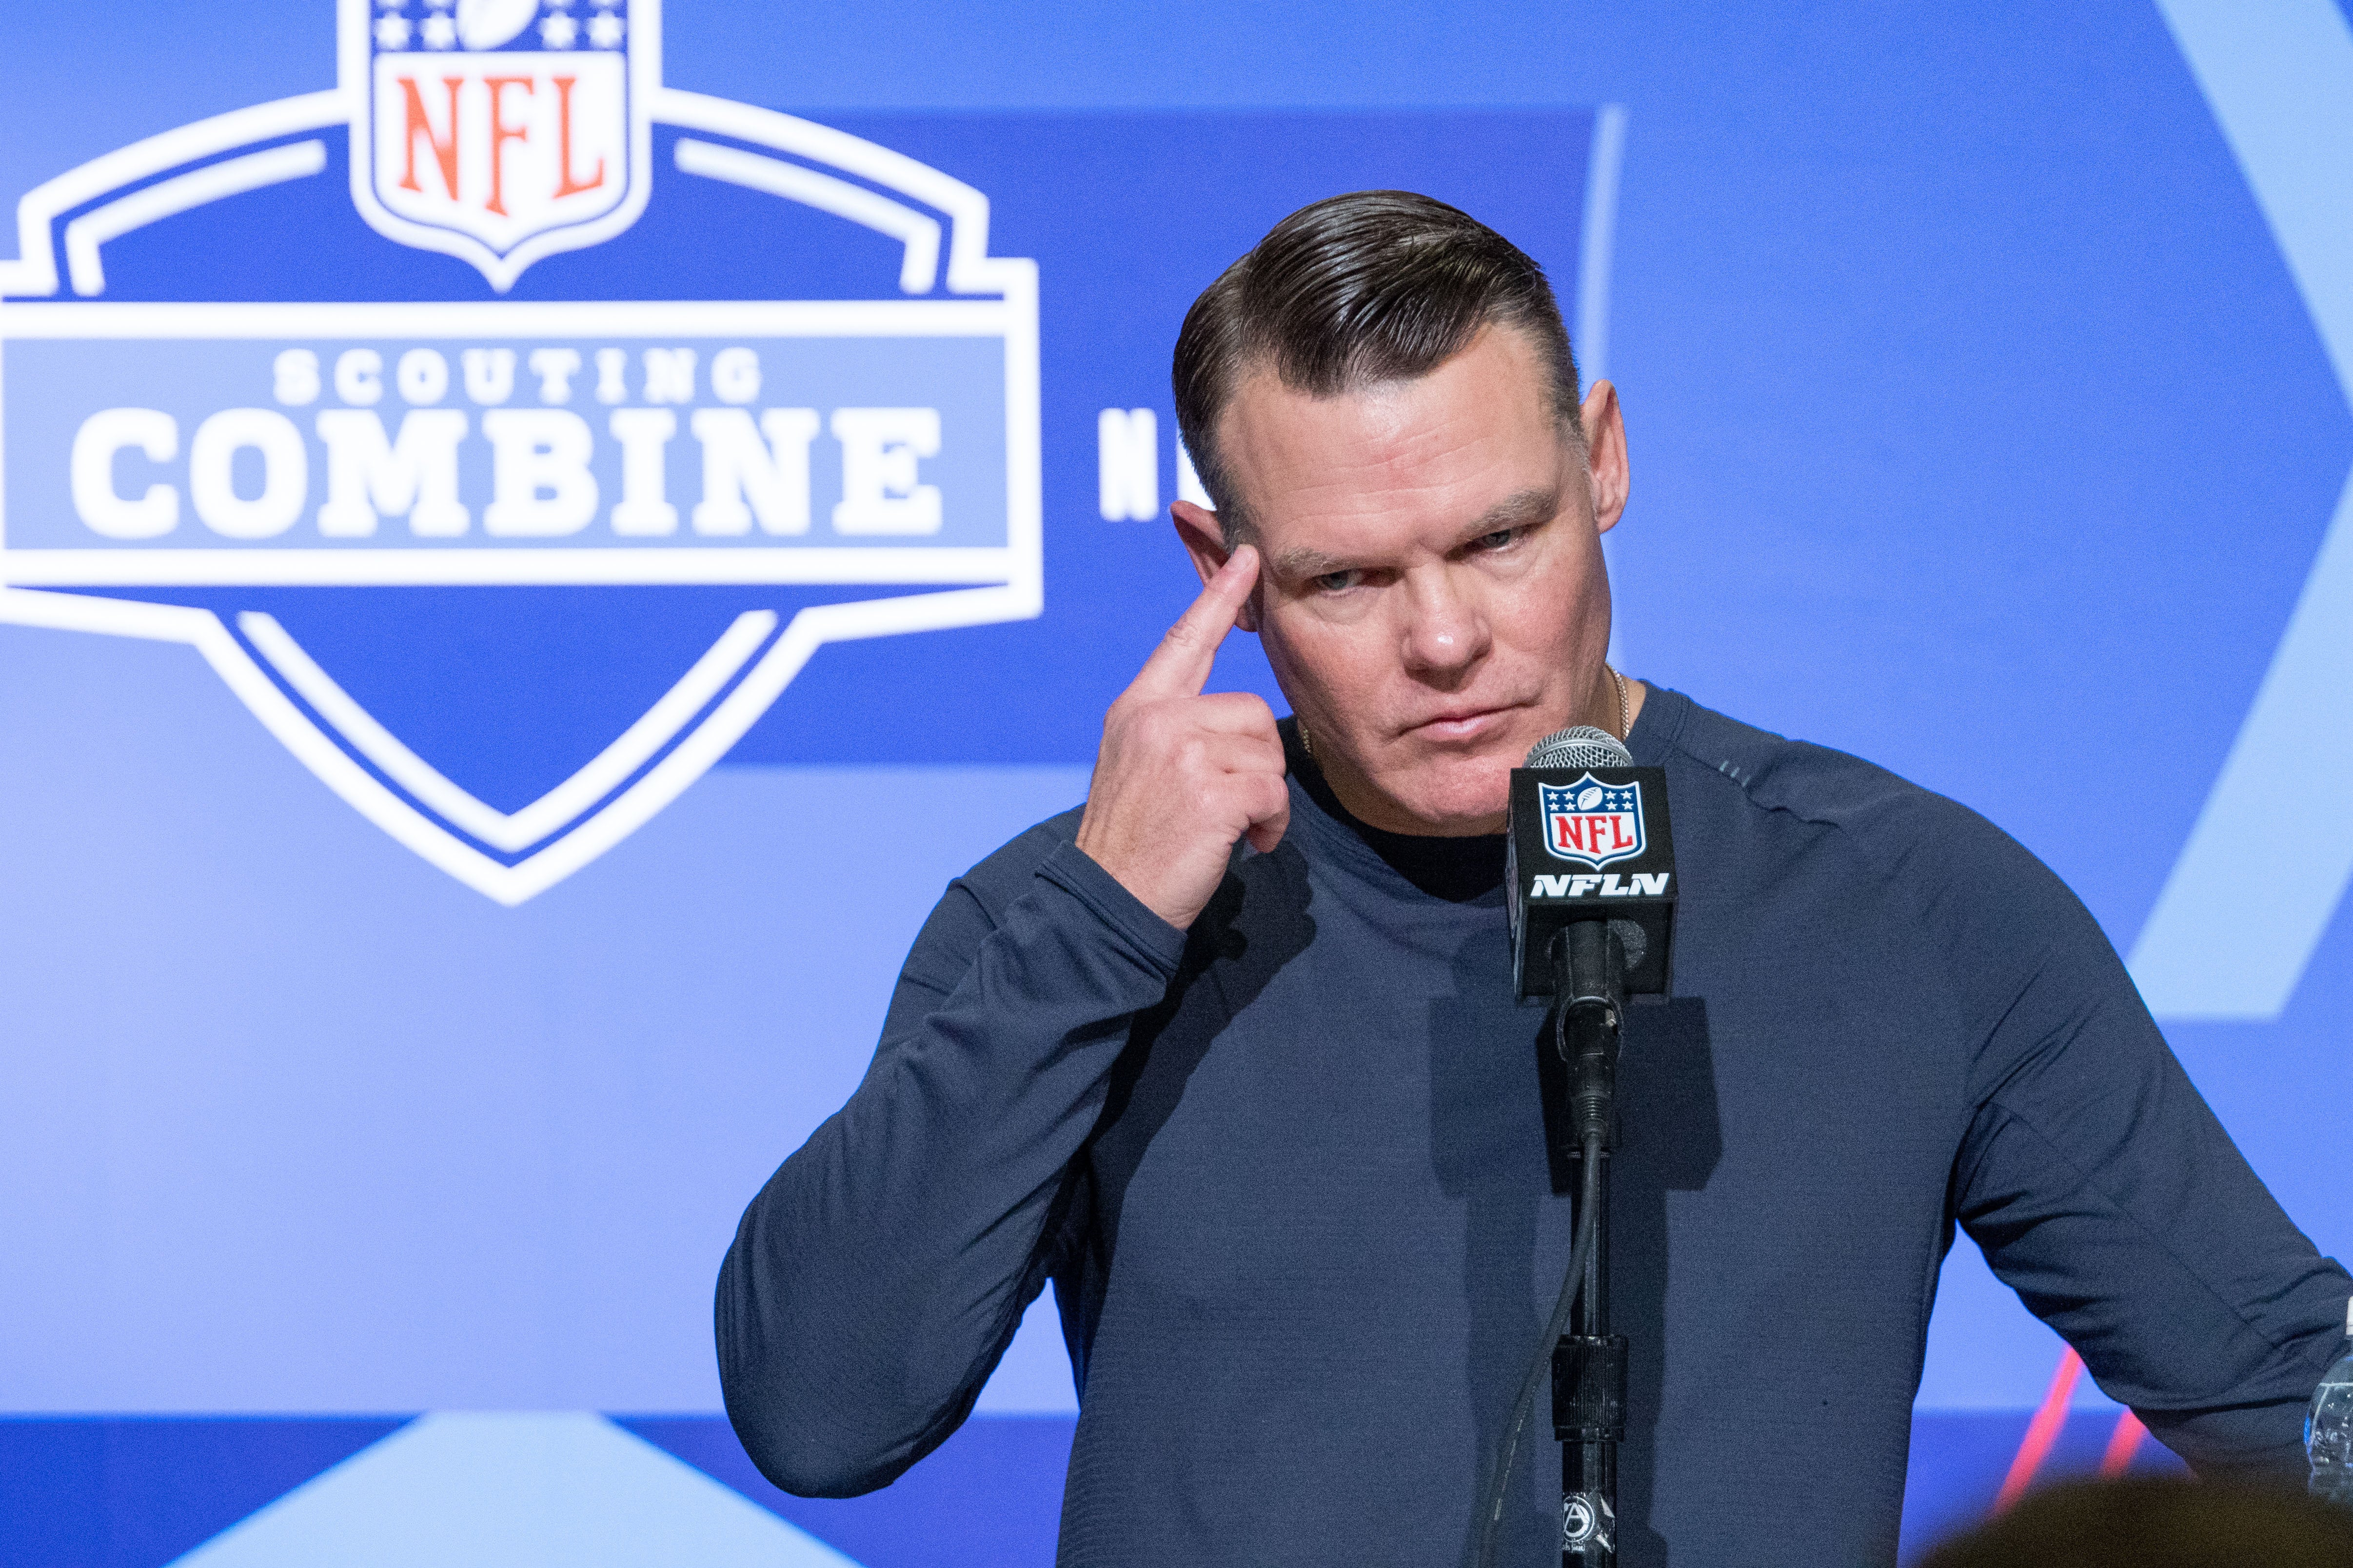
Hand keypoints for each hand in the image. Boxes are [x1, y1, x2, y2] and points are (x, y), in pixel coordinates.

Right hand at [1074, 546, 1289, 929]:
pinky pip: (1273, 791)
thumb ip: (1175, 730)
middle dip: (1256, 761)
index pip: (1183, 640)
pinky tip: (1249, 845)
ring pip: (1266, 751)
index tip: (1248, 556)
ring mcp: (1180, 752)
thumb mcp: (1139, 767)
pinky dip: (1271, 825)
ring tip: (1235, 827)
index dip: (1218, 598)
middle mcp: (1156, 719)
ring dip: (1266, 797)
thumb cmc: (1134, 843)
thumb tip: (1236, 723)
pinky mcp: (1209, 791)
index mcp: (1137, 709)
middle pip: (1250, 710)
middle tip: (1232, 804)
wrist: (1107, 900)